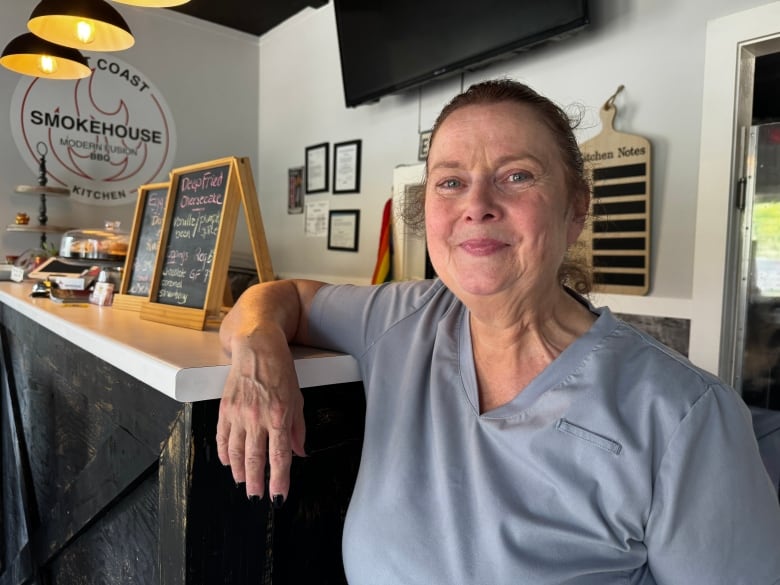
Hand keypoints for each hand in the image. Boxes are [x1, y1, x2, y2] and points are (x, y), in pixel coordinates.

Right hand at [216, 324, 305, 503]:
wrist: (257, 348)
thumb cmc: (280, 370)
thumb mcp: (297, 398)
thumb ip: (298, 429)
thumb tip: (299, 453)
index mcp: (279, 416)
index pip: (279, 456)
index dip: (279, 480)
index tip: (278, 496)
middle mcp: (257, 417)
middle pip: (255, 459)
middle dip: (256, 482)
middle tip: (256, 497)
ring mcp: (238, 414)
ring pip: (236, 452)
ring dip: (239, 471)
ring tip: (243, 483)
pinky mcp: (225, 409)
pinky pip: (222, 438)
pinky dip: (224, 453)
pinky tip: (228, 462)